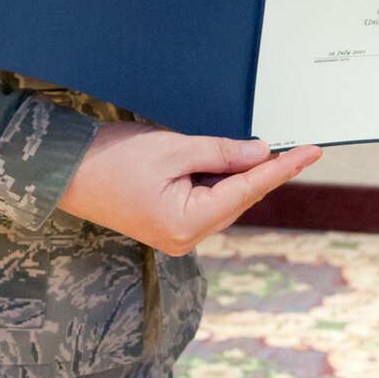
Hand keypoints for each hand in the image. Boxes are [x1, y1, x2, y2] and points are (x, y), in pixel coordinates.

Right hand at [56, 123, 320, 254]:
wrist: (66, 171)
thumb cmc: (112, 159)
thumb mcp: (174, 148)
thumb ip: (222, 153)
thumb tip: (260, 154)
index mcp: (187, 224)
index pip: (249, 191)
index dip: (283, 168)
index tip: (311, 152)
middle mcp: (185, 238)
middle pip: (238, 198)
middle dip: (255, 169)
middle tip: (281, 139)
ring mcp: (176, 235)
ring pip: (223, 199)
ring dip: (233, 173)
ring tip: (229, 146)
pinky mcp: (167, 225)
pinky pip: (204, 200)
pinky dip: (215, 179)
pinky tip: (214, 160)